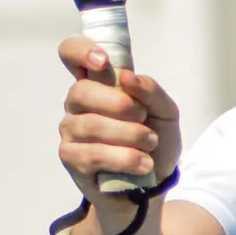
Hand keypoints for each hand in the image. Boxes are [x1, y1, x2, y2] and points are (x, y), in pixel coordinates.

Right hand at [58, 35, 181, 205]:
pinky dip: (124, 158)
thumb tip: (127, 76)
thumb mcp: (165, 113)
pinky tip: (143, 164)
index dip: (80, 50)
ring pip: (91, 125)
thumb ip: (151, 91)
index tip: (103, 62)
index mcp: (98, 84)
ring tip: (150, 144)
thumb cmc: (154, 142)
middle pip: (81, 91)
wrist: (153, 184)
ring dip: (129, 135)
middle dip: (120, 104)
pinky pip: (92, 154)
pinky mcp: (71, 158)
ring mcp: (70, 131)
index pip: (72, 54)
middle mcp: (77, 104)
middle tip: (143, 117)